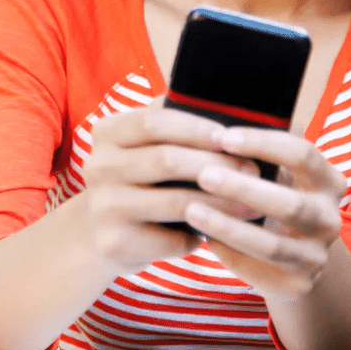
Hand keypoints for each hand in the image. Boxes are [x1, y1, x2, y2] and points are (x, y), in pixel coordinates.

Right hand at [80, 106, 261, 274]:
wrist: (100, 234)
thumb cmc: (140, 180)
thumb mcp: (144, 147)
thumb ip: (173, 126)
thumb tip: (231, 107)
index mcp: (107, 132)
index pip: (154, 121)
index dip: (196, 128)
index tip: (230, 137)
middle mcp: (97, 166)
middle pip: (167, 160)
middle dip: (218, 165)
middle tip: (253, 171)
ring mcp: (103, 206)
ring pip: (175, 201)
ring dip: (221, 203)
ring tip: (252, 204)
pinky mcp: (113, 243)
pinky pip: (172, 238)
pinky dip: (201, 234)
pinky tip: (221, 232)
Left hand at [183, 126, 348, 298]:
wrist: (300, 256)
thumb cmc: (277, 195)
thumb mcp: (280, 171)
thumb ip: (261, 145)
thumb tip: (215, 102)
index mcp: (329, 180)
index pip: (302, 153)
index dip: (262, 143)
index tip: (223, 136)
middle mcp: (331, 218)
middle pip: (289, 203)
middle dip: (243, 188)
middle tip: (202, 174)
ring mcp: (318, 255)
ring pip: (271, 244)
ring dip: (228, 225)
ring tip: (190, 209)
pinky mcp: (299, 285)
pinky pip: (258, 271)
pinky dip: (228, 253)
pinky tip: (201, 237)